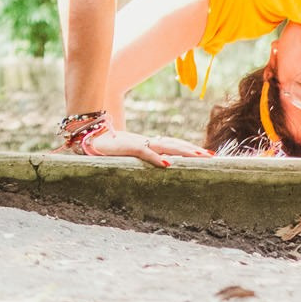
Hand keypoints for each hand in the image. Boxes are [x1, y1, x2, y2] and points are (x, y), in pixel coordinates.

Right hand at [83, 129, 211, 168]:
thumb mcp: (128, 154)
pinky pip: (144, 152)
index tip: (206, 154)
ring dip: (182, 152)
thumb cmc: (108, 147)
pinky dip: (155, 158)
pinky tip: (167, 164)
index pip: (173, 145)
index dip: (189, 149)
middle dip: (193, 150)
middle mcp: (146, 142)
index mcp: (148, 144)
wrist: (88, 136)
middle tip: (212, 156)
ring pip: (165, 146)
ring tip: (199, 157)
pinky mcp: (126, 147)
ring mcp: (137, 143)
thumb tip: (158, 165)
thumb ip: (143, 157)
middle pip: (174, 144)